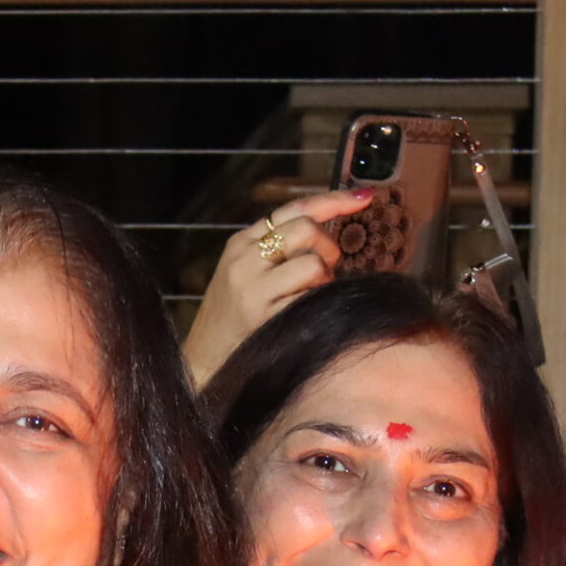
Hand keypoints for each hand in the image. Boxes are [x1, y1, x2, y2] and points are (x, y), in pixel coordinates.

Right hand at [181, 189, 373, 387]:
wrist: (202, 368)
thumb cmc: (232, 323)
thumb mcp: (242, 275)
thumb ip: (275, 250)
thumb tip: (325, 232)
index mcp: (240, 244)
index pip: (294, 209)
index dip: (334, 200)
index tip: (364, 197)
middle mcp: (244, 261)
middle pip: (306, 229)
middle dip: (327, 248)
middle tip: (322, 272)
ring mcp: (254, 290)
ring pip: (312, 263)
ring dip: (323, 280)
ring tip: (308, 298)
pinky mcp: (267, 318)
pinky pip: (311, 298)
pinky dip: (316, 303)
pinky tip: (302, 315)